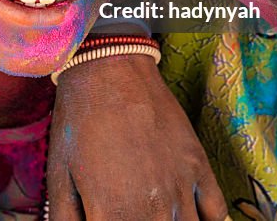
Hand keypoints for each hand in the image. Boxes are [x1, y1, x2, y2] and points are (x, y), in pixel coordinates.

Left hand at [47, 52, 228, 220]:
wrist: (109, 71)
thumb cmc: (78, 123)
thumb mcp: (59, 178)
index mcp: (114, 216)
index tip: (104, 219)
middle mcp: (153, 210)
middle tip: (126, 213)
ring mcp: (181, 190)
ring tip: (154, 214)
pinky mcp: (199, 170)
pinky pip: (217, 216)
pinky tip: (189, 217)